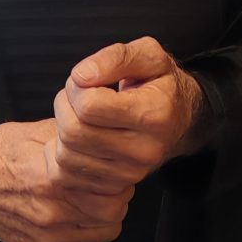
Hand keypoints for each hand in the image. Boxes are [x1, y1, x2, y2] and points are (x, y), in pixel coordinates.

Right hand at [0, 119, 133, 241]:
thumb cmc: (0, 153)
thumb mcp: (40, 132)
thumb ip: (79, 139)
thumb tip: (111, 134)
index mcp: (51, 176)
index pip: (114, 184)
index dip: (119, 173)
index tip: (114, 165)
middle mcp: (50, 212)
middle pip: (113, 210)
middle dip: (117, 193)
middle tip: (106, 181)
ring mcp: (47, 239)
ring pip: (105, 231)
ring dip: (104, 213)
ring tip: (89, 196)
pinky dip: (89, 231)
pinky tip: (75, 213)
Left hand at [52, 38, 205, 191]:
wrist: (179, 119)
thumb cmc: (161, 83)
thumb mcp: (148, 55)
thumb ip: (115, 58)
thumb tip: (81, 76)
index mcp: (154, 114)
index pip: (89, 106)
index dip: (76, 87)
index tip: (86, 80)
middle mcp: (145, 150)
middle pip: (74, 132)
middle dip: (65, 107)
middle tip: (77, 96)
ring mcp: (131, 173)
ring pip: (66, 155)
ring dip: (61, 130)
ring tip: (80, 115)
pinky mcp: (115, 186)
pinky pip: (67, 176)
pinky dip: (63, 153)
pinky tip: (79, 138)